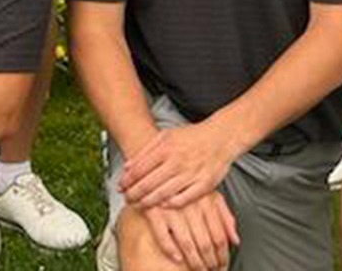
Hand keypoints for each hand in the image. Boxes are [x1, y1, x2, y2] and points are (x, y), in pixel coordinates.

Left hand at [119, 120, 238, 208]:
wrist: (221, 137)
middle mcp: (177, 161)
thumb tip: (128, 166)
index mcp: (166, 148)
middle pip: (148, 183)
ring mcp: (191, 173)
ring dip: (148, 202)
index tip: (120, 188)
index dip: (127, 181)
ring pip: (163, 194)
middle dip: (133, 194)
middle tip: (127, 199)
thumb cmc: (192, 137)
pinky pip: (184, 199)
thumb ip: (146, 151)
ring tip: (139, 205)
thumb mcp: (166, 136)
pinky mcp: (204, 184)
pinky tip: (163, 206)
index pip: (139, 169)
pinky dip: (171, 204)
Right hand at [142, 193, 238, 270]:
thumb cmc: (188, 185)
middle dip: (210, 263)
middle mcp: (191, 205)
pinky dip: (171, 250)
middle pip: (205, 243)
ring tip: (199, 270)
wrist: (159, 168)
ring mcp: (172, 208)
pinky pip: (163, 236)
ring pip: (187, 243)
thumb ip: (225, 217)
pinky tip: (178, 259)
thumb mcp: (212, 195)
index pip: (219, 237)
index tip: (222, 266)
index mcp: (207, 201)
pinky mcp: (153, 211)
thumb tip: (235, 240)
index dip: (223, 256)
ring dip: (194, 262)